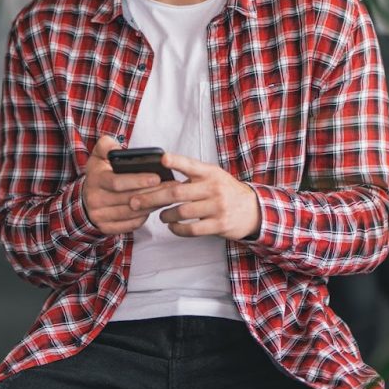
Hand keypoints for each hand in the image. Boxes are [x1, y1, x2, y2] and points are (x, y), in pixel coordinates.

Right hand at [82, 136, 177, 234]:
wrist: (86, 197)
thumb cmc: (99, 172)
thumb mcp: (98, 155)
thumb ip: (107, 146)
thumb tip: (117, 148)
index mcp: (95, 179)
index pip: (117, 182)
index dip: (138, 180)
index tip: (157, 177)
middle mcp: (94, 199)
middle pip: (128, 199)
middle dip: (152, 193)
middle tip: (172, 187)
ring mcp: (99, 216)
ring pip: (132, 213)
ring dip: (152, 205)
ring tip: (169, 196)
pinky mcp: (106, 228)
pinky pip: (130, 225)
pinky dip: (144, 217)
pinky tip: (156, 208)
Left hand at [127, 151, 261, 240]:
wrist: (253, 210)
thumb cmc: (225, 191)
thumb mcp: (213, 176)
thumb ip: (192, 176)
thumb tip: (158, 180)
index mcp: (209, 172)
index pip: (190, 164)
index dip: (176, 161)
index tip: (162, 159)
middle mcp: (213, 188)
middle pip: (177, 191)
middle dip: (152, 197)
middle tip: (135, 202)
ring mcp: (217, 207)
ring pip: (182, 211)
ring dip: (165, 215)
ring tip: (160, 216)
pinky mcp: (219, 225)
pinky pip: (192, 229)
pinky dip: (178, 229)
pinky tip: (172, 226)